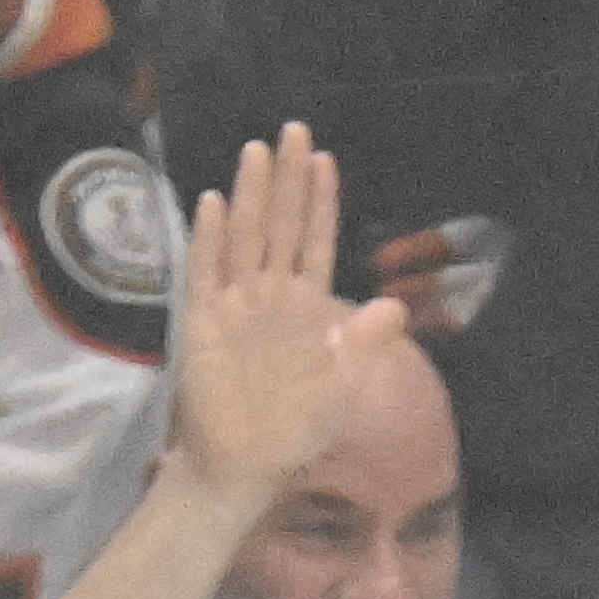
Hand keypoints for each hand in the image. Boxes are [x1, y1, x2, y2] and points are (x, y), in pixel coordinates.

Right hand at [169, 126, 413, 518]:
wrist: (245, 468)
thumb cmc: (295, 431)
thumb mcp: (342, 388)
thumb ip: (363, 345)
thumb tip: (395, 308)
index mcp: (306, 308)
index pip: (314, 243)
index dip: (320, 203)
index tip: (326, 160)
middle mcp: (270, 297)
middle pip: (280, 226)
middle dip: (288, 180)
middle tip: (293, 130)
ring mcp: (235, 305)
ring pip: (245, 238)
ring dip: (252, 194)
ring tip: (258, 151)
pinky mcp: (203, 322)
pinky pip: (205, 272)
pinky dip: (210, 239)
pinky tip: (215, 203)